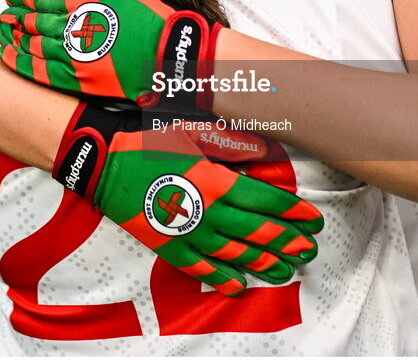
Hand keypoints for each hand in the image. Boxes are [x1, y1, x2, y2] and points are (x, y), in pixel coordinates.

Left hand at [0, 0, 219, 109]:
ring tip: (2, 32)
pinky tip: (8, 56)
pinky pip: (42, 70)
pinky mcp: (79, 79)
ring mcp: (75, 54)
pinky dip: (22, 62)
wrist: (171, 55)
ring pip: (33, 44)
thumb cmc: (154, 18)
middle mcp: (75, 26)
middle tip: (3, 14)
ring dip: (14, 37)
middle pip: (35, 20)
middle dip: (15, 16)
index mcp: (86, 1)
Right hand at [55, 101, 322, 294]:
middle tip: (309, 249)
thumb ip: (232, 144)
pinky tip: (239, 284)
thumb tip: (264, 151)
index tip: (312, 219)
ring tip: (286, 271)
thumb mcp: (194, 132)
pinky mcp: (168, 246)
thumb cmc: (150, 140)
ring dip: (264, 262)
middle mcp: (208, 212)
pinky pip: (201, 268)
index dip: (292, 211)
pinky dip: (222, 277)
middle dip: (287, 241)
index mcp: (217, 181)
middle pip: (258, 231)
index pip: (266, 200)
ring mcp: (189, 233)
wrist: (106, 163)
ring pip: (236, 254)